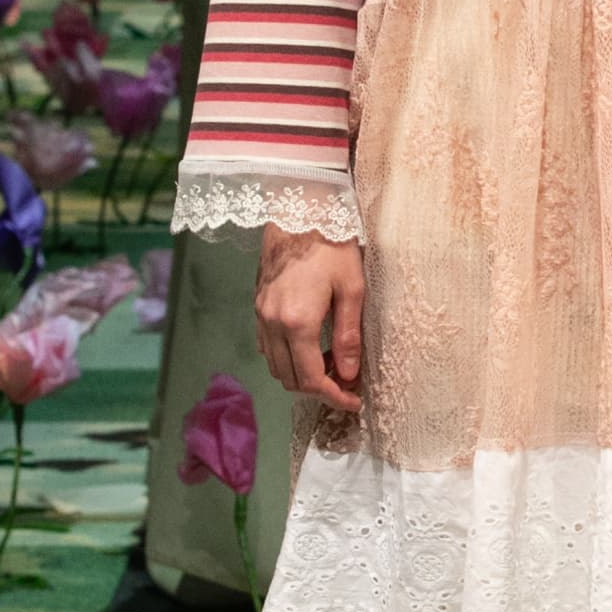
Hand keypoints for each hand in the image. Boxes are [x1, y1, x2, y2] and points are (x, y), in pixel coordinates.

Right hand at [255, 229, 363, 410]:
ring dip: (301, 376)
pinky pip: (267, 347)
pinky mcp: (257, 305)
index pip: (311, 379)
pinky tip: (309, 348)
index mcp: (297, 323)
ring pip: (275, 366)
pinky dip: (287, 358)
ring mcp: (260, 315)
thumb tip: (349, 374)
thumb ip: (348, 336)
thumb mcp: (352, 289)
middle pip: (290, 379)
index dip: (334, 397)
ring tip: (331, 366)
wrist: (299, 210)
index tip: (354, 401)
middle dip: (319, 390)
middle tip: (346, 384)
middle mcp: (272, 323)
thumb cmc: (331, 245)